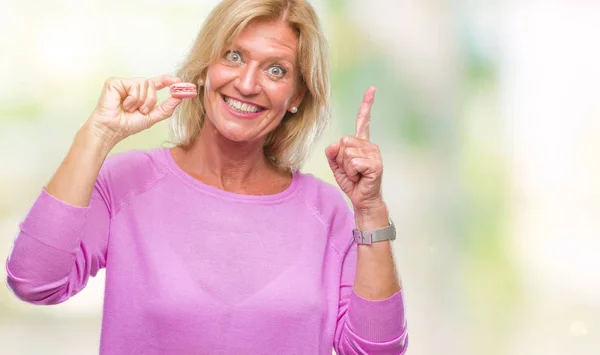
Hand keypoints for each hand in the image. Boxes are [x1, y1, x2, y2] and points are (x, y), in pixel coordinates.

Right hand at [87, 75, 182, 144]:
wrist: (113, 129)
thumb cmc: (127, 125)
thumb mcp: (152, 117)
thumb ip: (166, 108)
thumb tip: (179, 99)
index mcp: (141, 94)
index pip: (156, 83)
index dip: (167, 80)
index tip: (178, 81)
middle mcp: (132, 87)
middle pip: (151, 84)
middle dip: (150, 100)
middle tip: (141, 111)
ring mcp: (124, 84)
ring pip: (144, 84)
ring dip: (140, 101)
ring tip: (130, 109)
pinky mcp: (115, 82)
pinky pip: (133, 85)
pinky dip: (132, 99)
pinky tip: (124, 105)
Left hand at [325, 87, 385, 215]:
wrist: (363, 200)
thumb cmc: (352, 182)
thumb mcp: (336, 166)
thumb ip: (332, 154)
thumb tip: (334, 145)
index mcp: (361, 143)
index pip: (363, 120)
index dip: (367, 104)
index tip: (372, 89)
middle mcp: (369, 145)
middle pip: (343, 141)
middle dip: (340, 158)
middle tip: (350, 169)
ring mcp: (374, 154)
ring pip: (347, 153)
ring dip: (346, 167)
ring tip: (356, 174)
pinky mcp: (375, 164)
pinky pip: (353, 162)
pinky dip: (351, 172)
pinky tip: (360, 177)